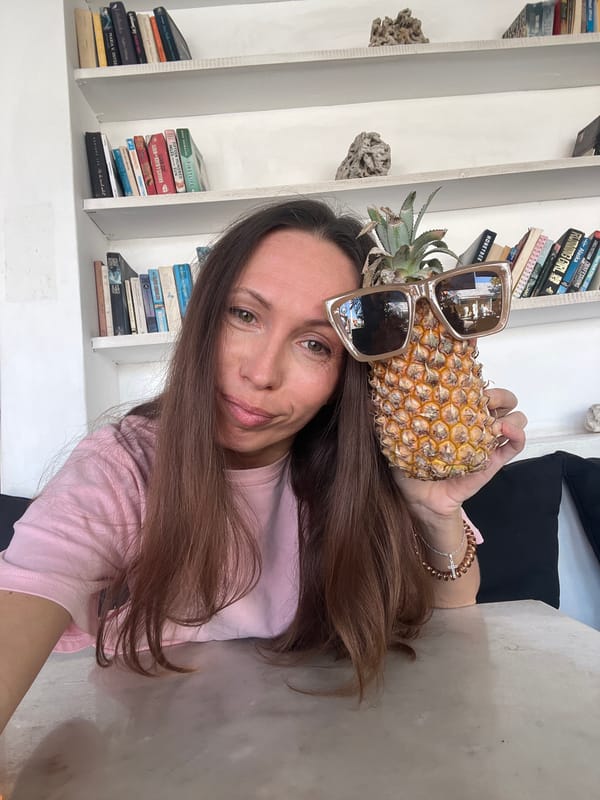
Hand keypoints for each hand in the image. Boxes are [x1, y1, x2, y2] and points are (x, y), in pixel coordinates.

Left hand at [393, 388, 526, 520]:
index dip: (477, 383)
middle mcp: (476, 425)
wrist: (421, 499)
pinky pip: (515, 445)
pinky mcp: (495, 461)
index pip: (476, 390)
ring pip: (515, 418)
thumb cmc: (411, 467)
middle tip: (486, 401)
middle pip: (502, 400)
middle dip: (500, 396)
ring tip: (494, 422)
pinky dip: (518, 434)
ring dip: (510, 415)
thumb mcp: (398, 440)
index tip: (468, 384)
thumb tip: (373, 402)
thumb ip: (391, 422)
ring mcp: (488, 442)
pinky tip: (505, 431)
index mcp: (457, 415)